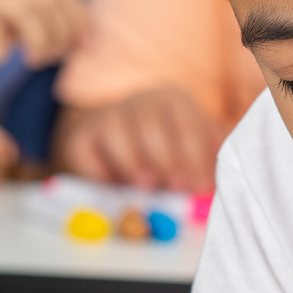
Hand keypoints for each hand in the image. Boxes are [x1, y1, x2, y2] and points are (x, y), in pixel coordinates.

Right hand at [54, 86, 219, 191]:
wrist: (111, 144)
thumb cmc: (164, 154)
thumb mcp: (193, 153)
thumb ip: (206, 166)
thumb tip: (212, 190)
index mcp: (173, 102)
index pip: (187, 124)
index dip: (194, 156)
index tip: (200, 185)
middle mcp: (139, 102)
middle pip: (152, 127)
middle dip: (167, 159)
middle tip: (176, 187)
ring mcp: (107, 118)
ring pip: (118, 135)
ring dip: (133, 162)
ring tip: (146, 185)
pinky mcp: (79, 138)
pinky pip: (88, 153)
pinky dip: (99, 172)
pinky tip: (114, 189)